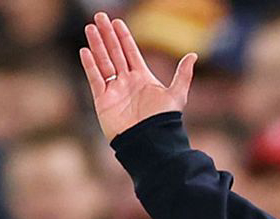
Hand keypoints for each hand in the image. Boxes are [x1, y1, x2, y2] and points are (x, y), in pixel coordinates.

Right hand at [79, 12, 196, 140]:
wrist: (150, 142)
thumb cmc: (164, 121)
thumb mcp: (176, 95)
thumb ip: (183, 75)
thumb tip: (193, 55)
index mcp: (143, 78)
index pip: (130, 52)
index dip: (124, 37)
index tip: (117, 21)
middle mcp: (127, 82)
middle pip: (115, 53)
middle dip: (107, 35)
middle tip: (100, 16)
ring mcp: (114, 90)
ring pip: (104, 62)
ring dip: (97, 45)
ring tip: (90, 28)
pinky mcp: (103, 101)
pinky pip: (95, 79)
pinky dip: (90, 66)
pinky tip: (86, 51)